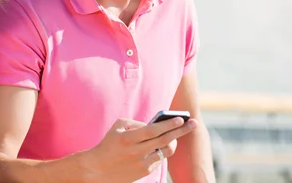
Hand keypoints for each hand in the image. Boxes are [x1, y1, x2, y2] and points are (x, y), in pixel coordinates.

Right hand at [79, 117, 197, 182]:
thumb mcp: (118, 126)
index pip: (153, 131)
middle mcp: (136, 152)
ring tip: (177, 133)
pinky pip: (159, 159)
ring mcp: (142, 164)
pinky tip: (161, 144)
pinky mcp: (145, 172)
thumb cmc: (109, 143)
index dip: (168, 124)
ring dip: (174, 141)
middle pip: (165, 141)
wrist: (98, 169)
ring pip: (166, 151)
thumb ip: (136, 123)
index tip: (180, 118)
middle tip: (193, 123)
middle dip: (181, 131)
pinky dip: (162, 150)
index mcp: (128, 139)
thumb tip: (155, 124)